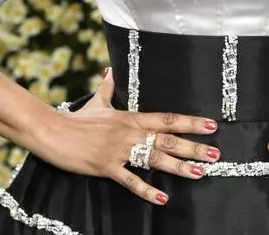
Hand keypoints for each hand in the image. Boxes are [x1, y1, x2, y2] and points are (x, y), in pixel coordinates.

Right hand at [29, 68, 220, 205]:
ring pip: (155, 158)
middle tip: (216, 154)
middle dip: (193, 147)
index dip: (190, 122)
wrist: (52, 131)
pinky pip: (130, 180)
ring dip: (179, 166)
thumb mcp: (96, 102)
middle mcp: (129, 132)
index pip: (167, 119)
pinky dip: (147, 189)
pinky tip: (162, 197)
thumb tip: (109, 71)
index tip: (211, 126)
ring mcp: (119, 150)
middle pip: (167, 139)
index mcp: (131, 118)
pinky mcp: (106, 166)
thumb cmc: (76, 119)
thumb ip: (107, 88)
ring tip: (200, 172)